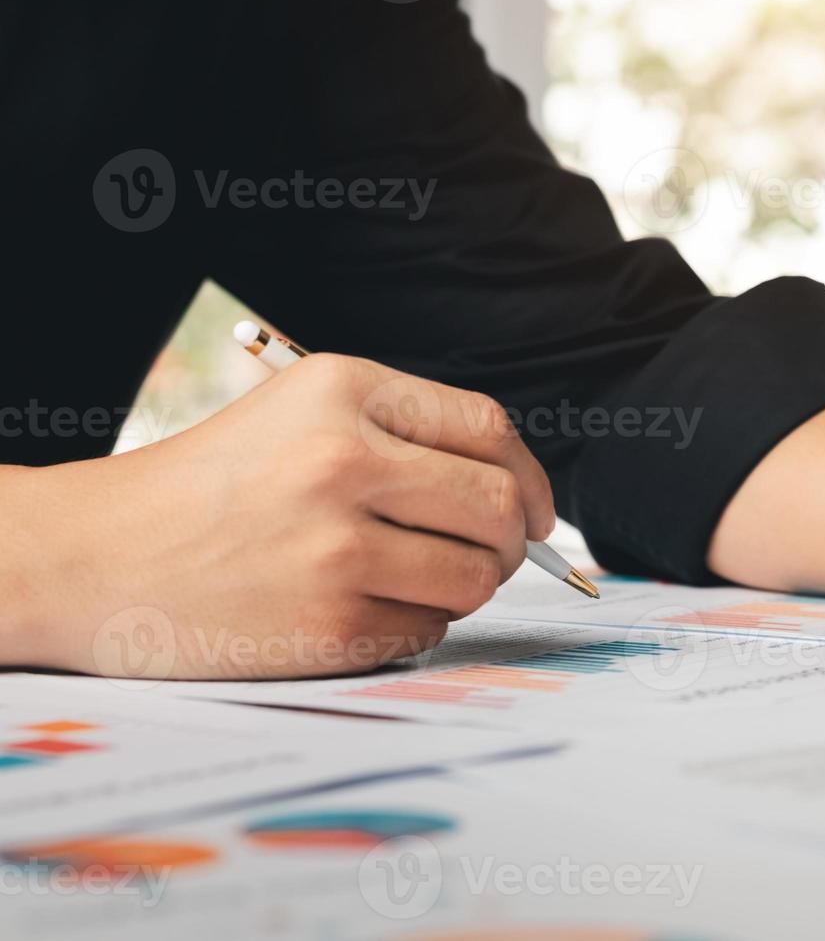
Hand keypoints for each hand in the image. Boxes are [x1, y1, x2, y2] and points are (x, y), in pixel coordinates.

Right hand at [0, 354, 554, 678]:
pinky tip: (363, 608)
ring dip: (469, 585)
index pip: (488, 429)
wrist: (93, 556)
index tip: (535, 510)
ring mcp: (335, 548)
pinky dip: (416, 624)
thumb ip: (406, 434)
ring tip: (418, 577)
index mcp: (342, 390)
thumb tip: (522, 495)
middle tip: (498, 554)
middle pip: (499, 506)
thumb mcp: (299, 412)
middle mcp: (342, 460)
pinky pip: (428, 629)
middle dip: (515, 540)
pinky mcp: (327, 625)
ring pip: (475, 576)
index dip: (529, 475)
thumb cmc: (210, 485)